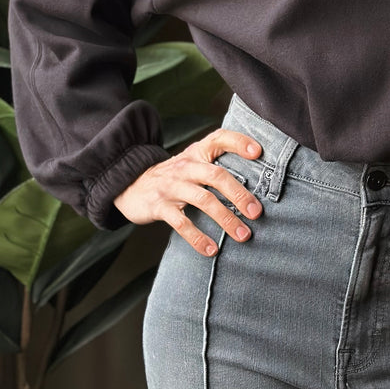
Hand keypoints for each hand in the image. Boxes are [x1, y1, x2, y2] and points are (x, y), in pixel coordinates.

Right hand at [113, 127, 263, 257]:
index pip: (219, 138)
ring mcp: (172, 186)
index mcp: (197, 153)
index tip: (258, 153)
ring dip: (226, 219)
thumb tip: (256, 180)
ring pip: (203, 200)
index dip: (239, 142)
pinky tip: (211, 250)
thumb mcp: (192, 161)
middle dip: (239, 194)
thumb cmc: (174, 175)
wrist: (130, 184)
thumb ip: (216, 163)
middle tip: (257, 212)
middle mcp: (186, 166)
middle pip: (216, 175)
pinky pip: (181, 223)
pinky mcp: (159, 206)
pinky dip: (198, 237)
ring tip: (243, 235)